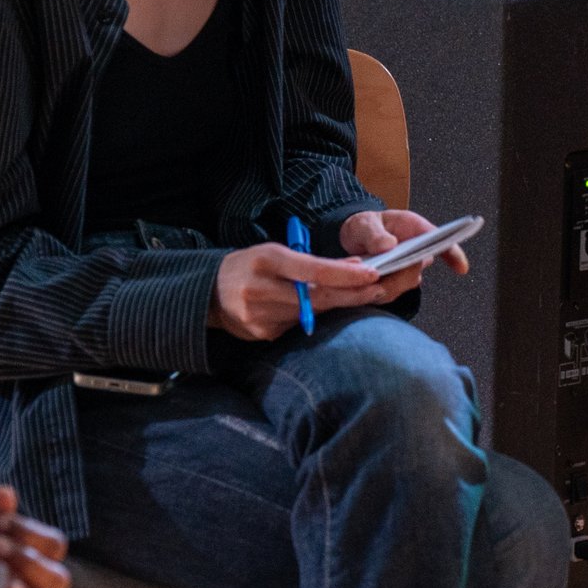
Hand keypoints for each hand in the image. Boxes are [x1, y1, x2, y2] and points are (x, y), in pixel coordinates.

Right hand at [209, 242, 394, 340]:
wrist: (210, 291)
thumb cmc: (250, 266)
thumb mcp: (276, 253)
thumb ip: (312, 262)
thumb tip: (355, 266)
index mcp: (265, 260)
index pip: (313, 270)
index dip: (345, 274)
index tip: (372, 274)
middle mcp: (260, 288)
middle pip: (317, 297)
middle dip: (351, 294)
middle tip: (378, 289)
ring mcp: (259, 315)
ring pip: (310, 314)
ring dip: (333, 305)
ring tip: (353, 295)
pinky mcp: (260, 334)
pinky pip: (296, 326)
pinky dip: (308, 317)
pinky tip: (307, 310)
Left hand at [339, 207, 466, 304]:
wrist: (354, 239)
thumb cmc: (365, 226)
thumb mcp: (365, 224)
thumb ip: (374, 234)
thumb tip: (388, 245)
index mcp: (416, 231)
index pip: (442, 242)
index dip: (454, 255)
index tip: (461, 268)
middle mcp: (416, 253)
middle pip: (420, 269)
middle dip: (403, 274)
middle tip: (380, 271)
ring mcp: (406, 270)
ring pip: (406, 284)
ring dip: (388, 284)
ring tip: (370, 275)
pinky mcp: (393, 284)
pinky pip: (390, 293)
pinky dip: (377, 291)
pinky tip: (366, 284)